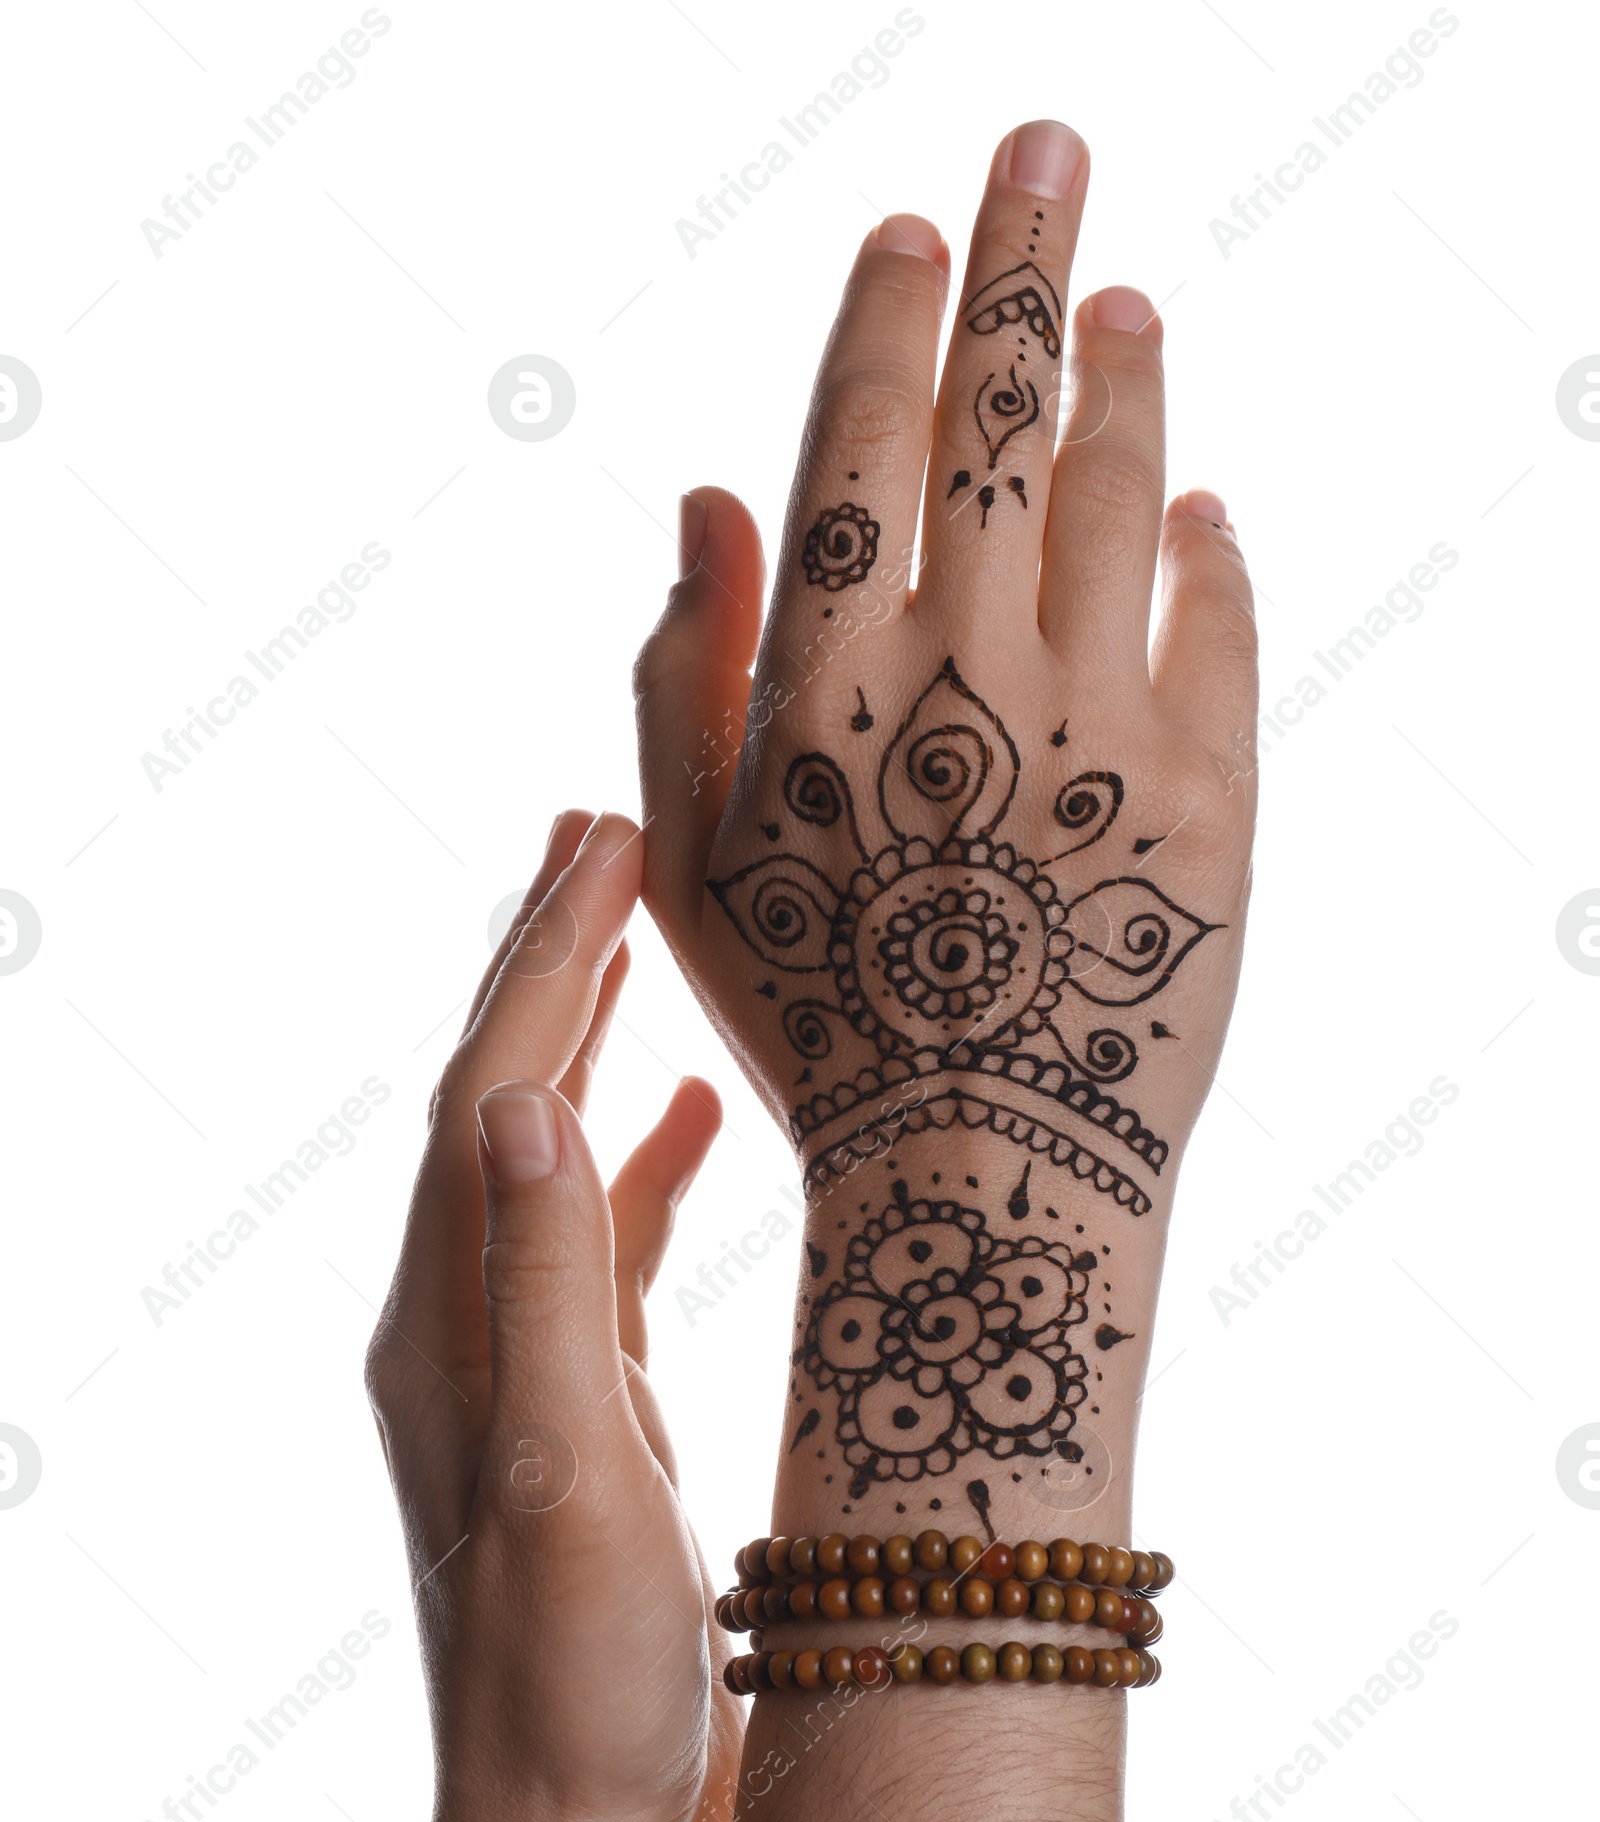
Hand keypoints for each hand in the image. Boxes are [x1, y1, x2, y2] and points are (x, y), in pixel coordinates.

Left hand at [364, 807, 738, 1821]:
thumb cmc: (577, 1689)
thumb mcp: (568, 1477)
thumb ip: (546, 1288)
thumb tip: (516, 1094)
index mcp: (444, 1331)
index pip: (485, 1101)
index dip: (544, 963)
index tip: (609, 837)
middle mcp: (459, 1334)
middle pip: (496, 1105)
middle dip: (547, 964)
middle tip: (606, 833)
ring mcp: (518, 1376)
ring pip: (547, 1166)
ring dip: (590, 1044)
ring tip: (639, 935)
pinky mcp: (579, 1420)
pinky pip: (602, 1255)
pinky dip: (643, 1170)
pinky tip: (698, 1125)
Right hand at [634, 121, 1256, 1532]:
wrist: (977, 1172)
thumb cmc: (816, 1022)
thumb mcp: (693, 861)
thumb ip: (686, 666)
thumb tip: (712, 493)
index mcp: (826, 677)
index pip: (864, 442)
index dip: (893, 321)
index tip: (919, 228)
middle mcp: (967, 670)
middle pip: (1009, 418)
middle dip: (1029, 261)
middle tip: (1054, 148)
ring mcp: (1100, 723)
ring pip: (1128, 492)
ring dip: (1130, 380)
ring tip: (1132, 307)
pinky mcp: (1212, 792)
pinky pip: (1219, 628)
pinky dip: (1212, 550)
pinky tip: (1205, 503)